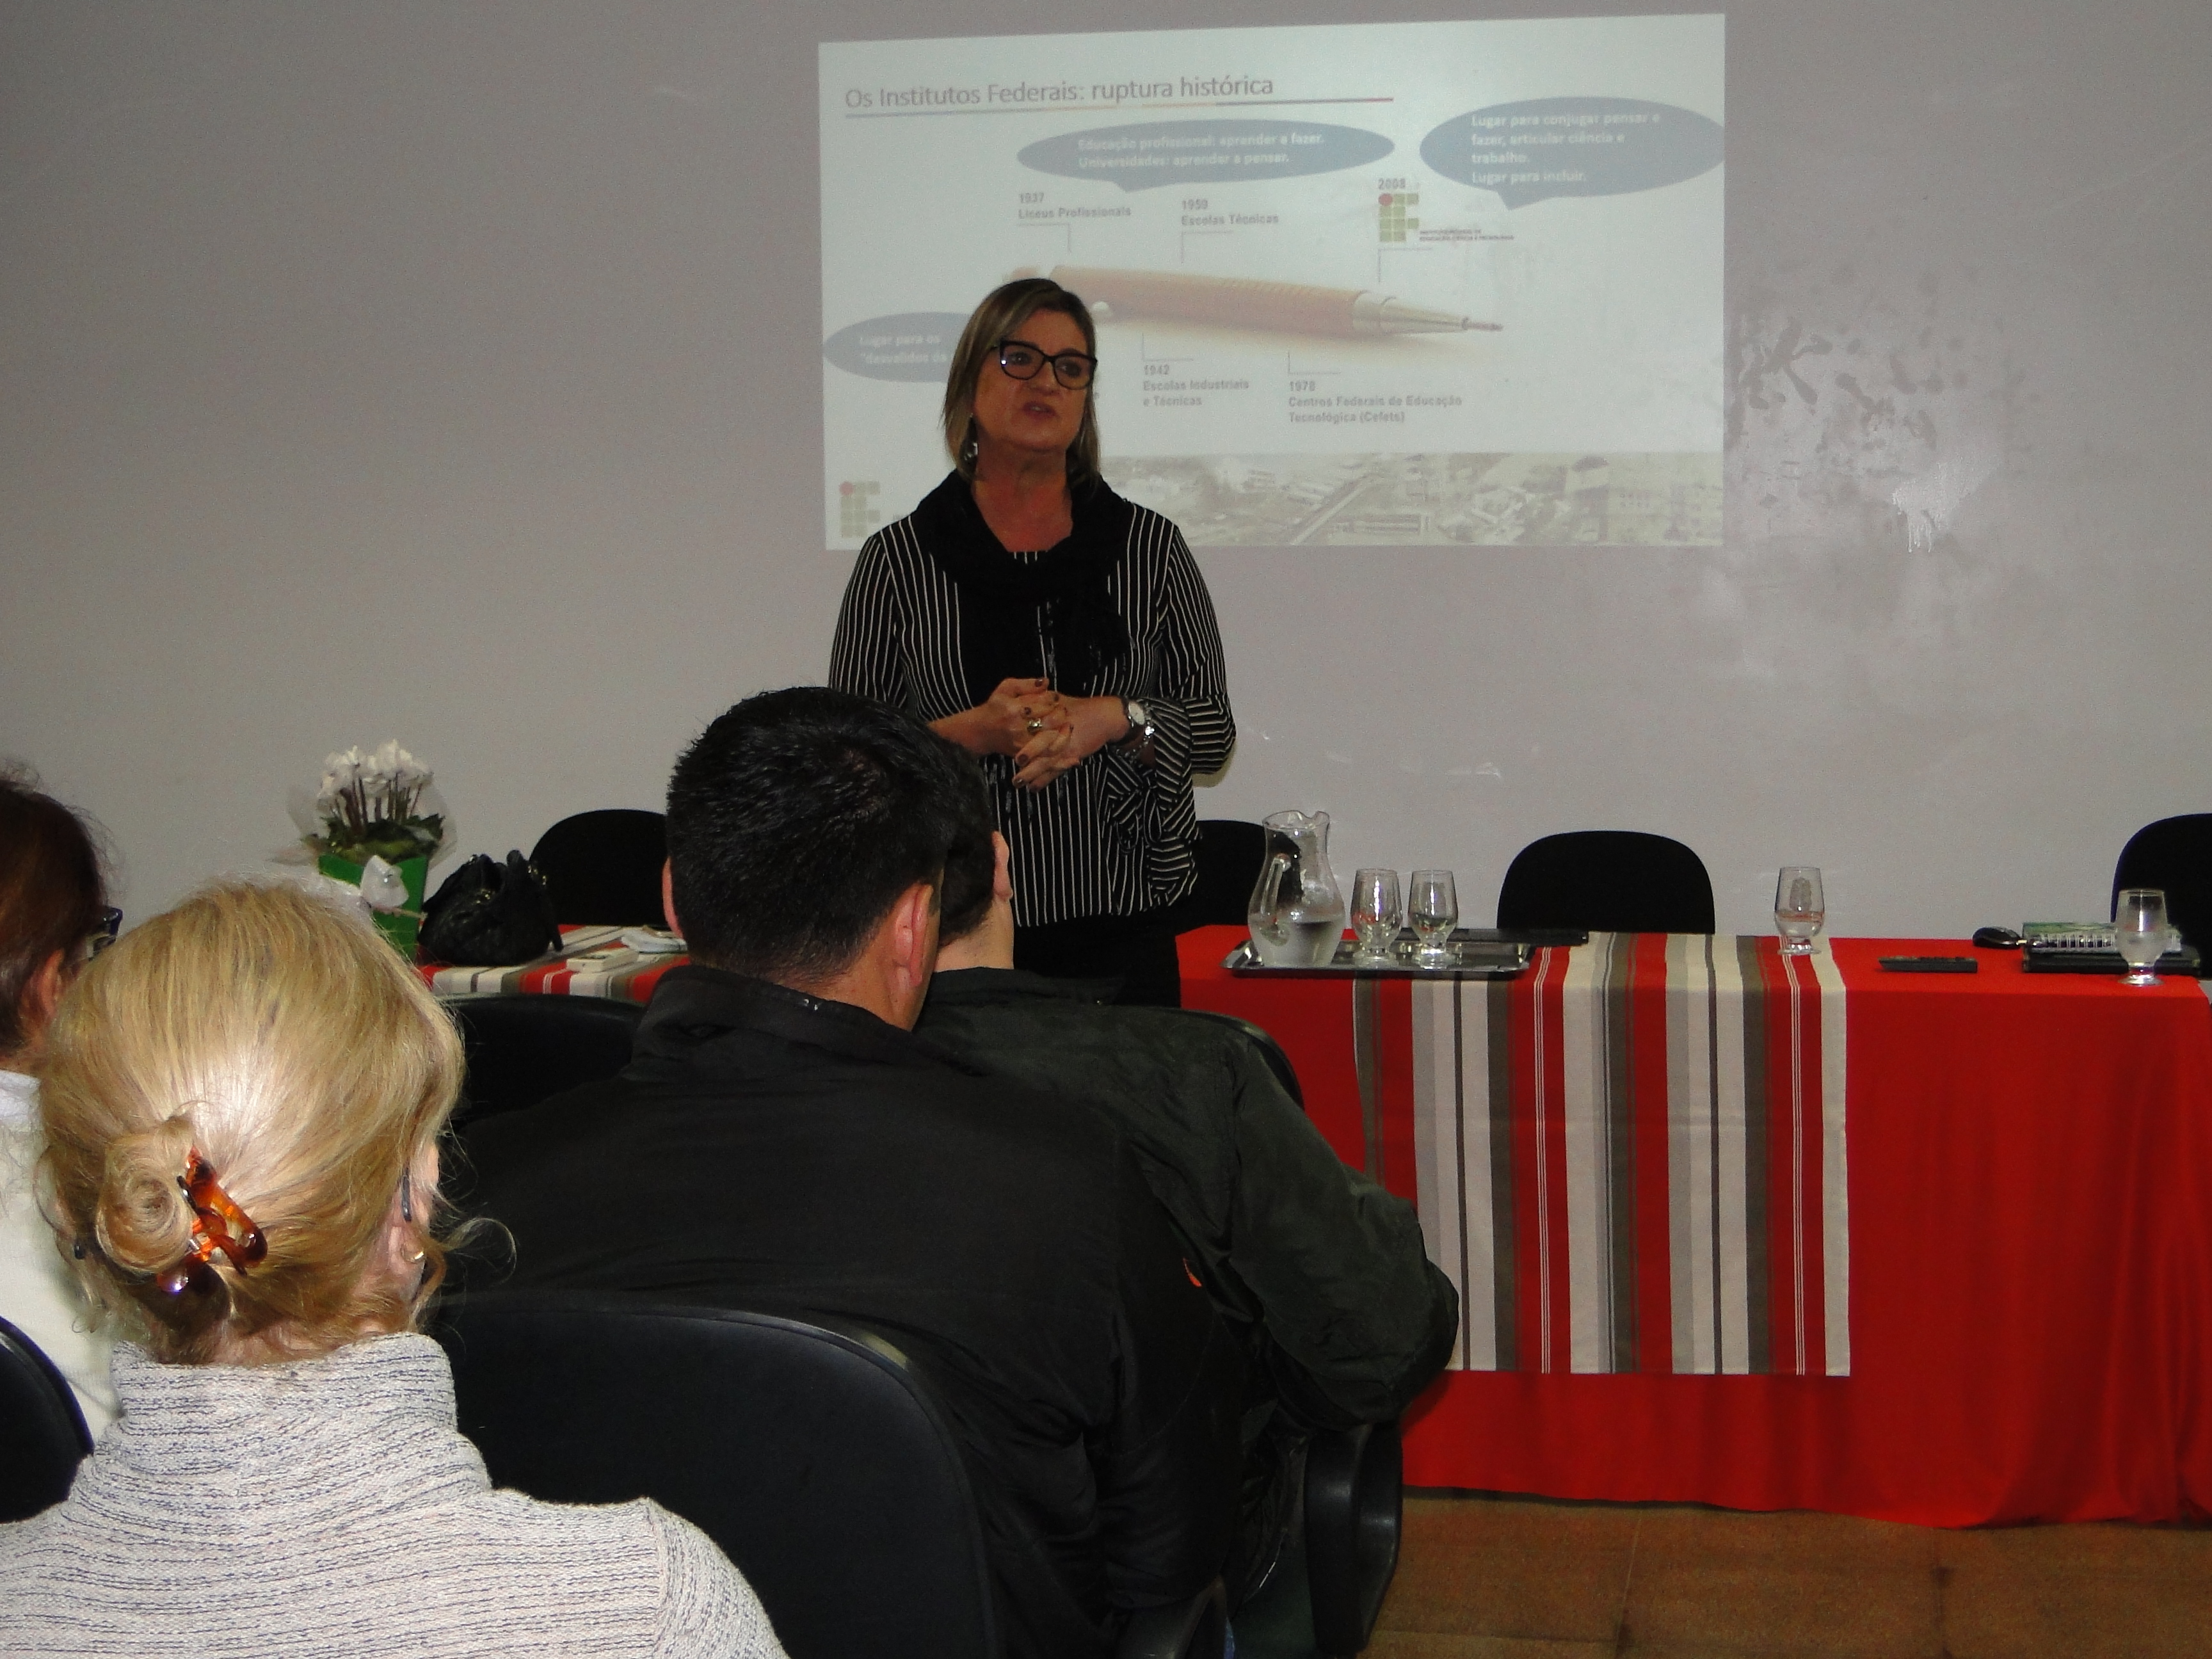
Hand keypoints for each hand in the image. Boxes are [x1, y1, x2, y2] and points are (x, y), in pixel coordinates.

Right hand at [934, 678, 1067, 758]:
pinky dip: (1059, 756)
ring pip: (1051, 741)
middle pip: (1050, 722)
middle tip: (1063, 710)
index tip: (1056, 697)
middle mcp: (1018, 727)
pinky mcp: (1024, 755)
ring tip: (1067, 725)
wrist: (982, 731)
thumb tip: (1046, 682)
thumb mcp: (1006, 688)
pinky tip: (1070, 753)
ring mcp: (1021, 743)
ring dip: (1063, 734)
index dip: (1053, 699)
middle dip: (1060, 714)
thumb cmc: (995, 706)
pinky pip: (1045, 757)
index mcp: (1014, 709)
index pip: (1043, 703)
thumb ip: (1026, 684)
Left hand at [1011, 694, 1129, 789]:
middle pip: (1040, 744)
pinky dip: (1045, 781)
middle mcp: (1058, 732)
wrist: (1104, 717)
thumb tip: (1021, 703)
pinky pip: (1056, 772)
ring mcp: (1065, 746)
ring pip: (1046, 762)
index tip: (1006, 737)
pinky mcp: (1072, 757)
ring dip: (1031, 774)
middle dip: (1026, 754)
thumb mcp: (1057, 699)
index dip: (1021, 732)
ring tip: (1017, 783)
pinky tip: (1033, 788)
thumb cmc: (1079, 707)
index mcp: (1052, 716)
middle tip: (1015, 762)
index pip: (1034, 724)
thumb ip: (1038, 698)